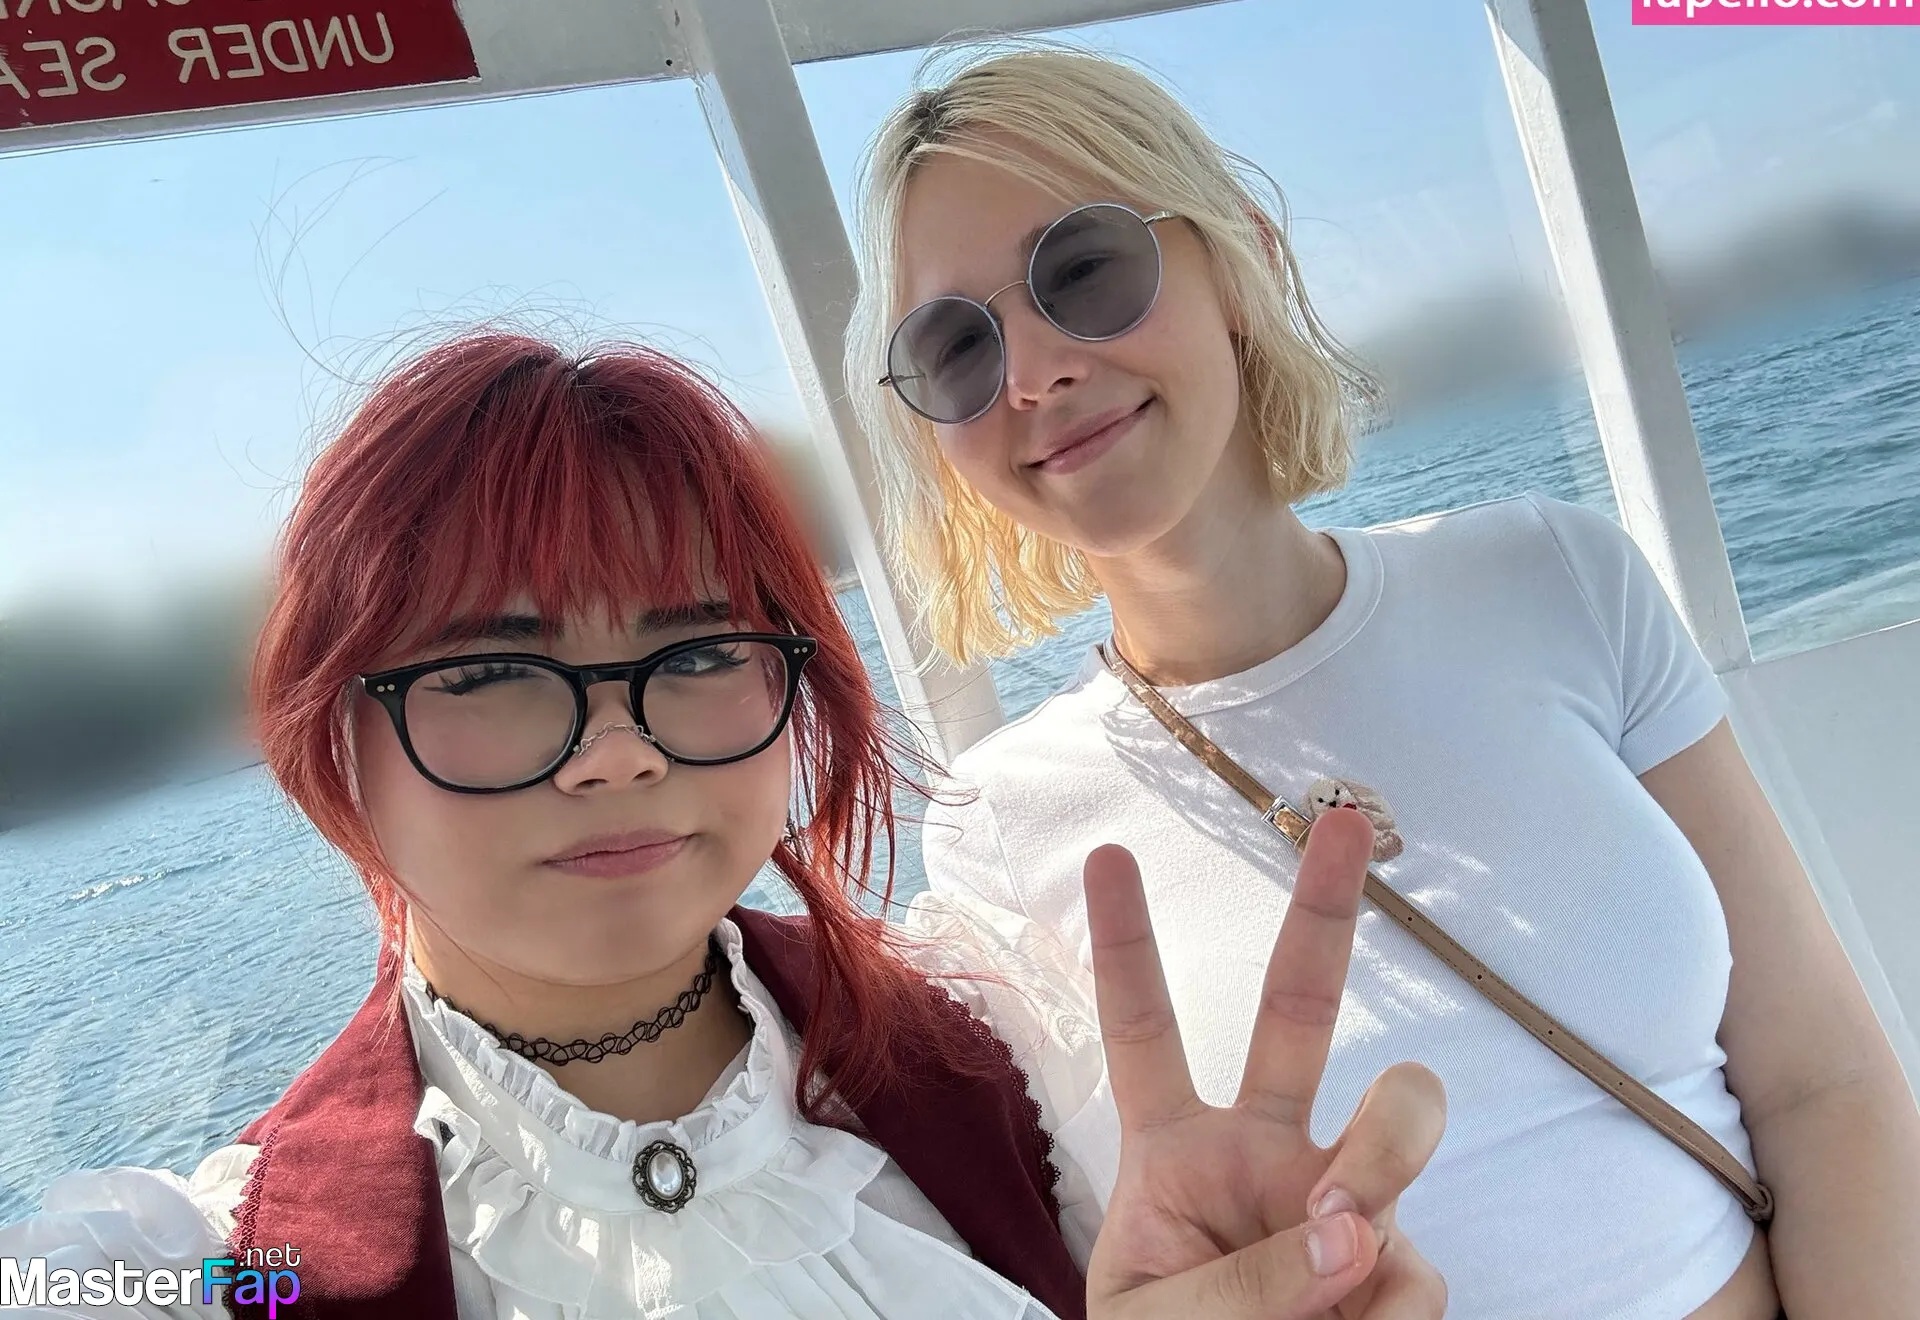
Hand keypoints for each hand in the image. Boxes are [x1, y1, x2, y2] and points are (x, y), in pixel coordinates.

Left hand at [1083, 807, 1447, 1318]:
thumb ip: (1251, 1278)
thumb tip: (1358, 1228)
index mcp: (1172, 1153)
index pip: (1145, 1033)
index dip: (1129, 945)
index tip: (1110, 854)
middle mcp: (1262, 1155)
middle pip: (1298, 1011)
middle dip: (1322, 911)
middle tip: (1338, 822)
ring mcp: (1338, 1202)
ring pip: (1396, 1125)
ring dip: (1383, 1158)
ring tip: (1344, 1238)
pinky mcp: (1397, 1271)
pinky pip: (1416, 1268)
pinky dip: (1388, 1314)